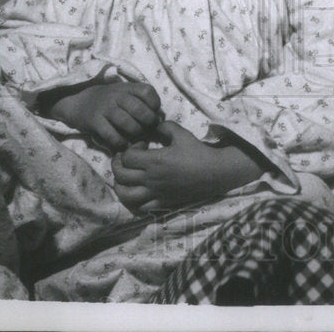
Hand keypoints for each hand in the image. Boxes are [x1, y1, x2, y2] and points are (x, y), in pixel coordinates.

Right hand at [43, 81, 160, 151]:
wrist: (78, 102)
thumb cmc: (109, 101)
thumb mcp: (124, 93)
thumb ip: (140, 101)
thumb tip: (160, 117)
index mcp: (126, 87)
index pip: (147, 91)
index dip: (155, 104)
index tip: (154, 113)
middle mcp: (116, 96)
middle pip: (139, 109)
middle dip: (148, 122)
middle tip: (148, 129)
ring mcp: (105, 108)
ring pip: (127, 123)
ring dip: (136, 133)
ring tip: (137, 137)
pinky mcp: (94, 121)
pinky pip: (111, 135)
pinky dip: (120, 142)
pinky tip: (123, 144)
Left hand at [112, 121, 266, 212]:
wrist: (215, 173)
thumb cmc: (198, 152)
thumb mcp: (182, 134)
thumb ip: (164, 127)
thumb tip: (153, 125)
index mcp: (155, 161)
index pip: (126, 157)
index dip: (128, 148)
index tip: (141, 144)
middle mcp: (151, 179)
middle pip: (120, 175)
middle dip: (118, 165)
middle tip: (126, 159)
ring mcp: (155, 193)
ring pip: (125, 195)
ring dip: (120, 185)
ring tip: (126, 178)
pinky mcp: (162, 202)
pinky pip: (140, 207)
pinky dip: (134, 201)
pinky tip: (139, 191)